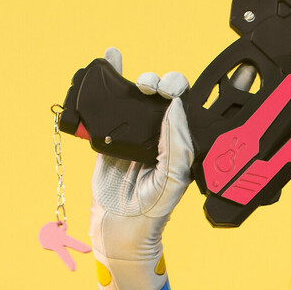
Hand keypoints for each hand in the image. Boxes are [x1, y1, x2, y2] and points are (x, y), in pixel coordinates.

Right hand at [89, 47, 194, 289]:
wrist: (121, 229)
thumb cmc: (154, 209)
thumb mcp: (173, 179)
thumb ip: (177, 145)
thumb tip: (175, 108)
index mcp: (179, 141)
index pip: (182, 106)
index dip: (178, 90)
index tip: (169, 91)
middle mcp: (158, 134)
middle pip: (160, 95)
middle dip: (157, 84)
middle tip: (149, 89)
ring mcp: (133, 134)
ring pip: (136, 97)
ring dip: (135, 79)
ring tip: (129, 76)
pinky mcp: (108, 138)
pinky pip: (108, 107)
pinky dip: (108, 82)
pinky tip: (110, 60)